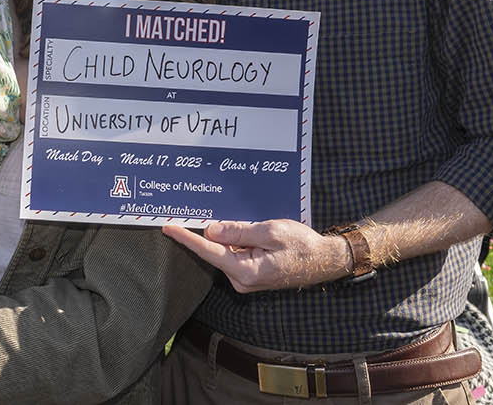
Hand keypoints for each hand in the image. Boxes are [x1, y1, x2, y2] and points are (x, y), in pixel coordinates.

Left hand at [162, 219, 346, 291]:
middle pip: (216, 251)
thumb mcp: (271, 231)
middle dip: (210, 233)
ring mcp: (246, 279)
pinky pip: (236, 254)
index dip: (187, 238)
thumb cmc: (302, 246)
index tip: (168, 228)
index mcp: (245, 271)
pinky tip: (250, 231)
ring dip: (229, 236)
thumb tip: (212, 230)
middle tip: (205, 212)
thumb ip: (239, 231)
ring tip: (249, 223)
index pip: (209, 252)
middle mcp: (242, 279)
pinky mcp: (251, 274)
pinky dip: (237, 241)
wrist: (324, 261)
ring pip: (227, 251)